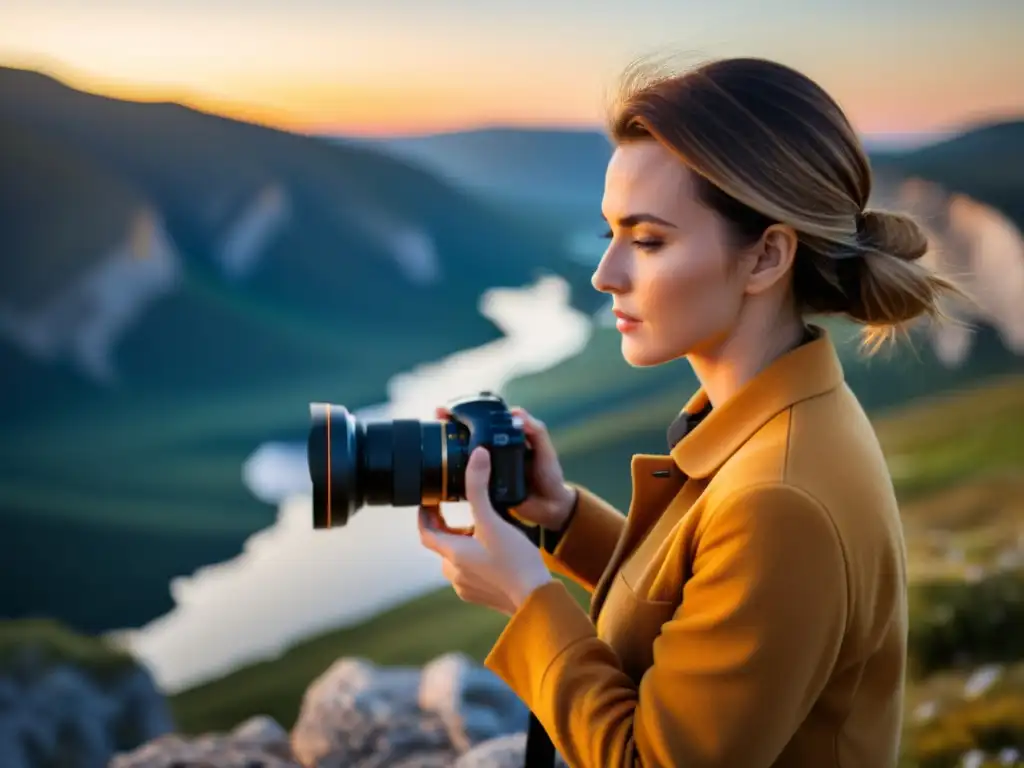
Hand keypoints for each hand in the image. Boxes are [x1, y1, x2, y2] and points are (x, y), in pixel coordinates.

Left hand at [418, 447, 552, 615]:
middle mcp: (454, 573)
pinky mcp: (480, 594)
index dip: (424, 514)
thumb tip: (477, 455)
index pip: (425, 531)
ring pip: (457, 558)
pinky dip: (477, 557)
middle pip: (442, 543)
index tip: (431, 499)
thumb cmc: (515, 561)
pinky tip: (495, 550)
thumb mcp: (495, 520)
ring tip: (482, 527)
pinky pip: (471, 571)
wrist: (536, 600)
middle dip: (449, 525)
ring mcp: (466, 586)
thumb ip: (480, 488)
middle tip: (462, 508)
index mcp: (452, 554)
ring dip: (465, 541)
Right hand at [434, 406, 576, 531]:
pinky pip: (467, 480)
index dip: (466, 412)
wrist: (551, 508)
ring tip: (435, 437)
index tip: (452, 407)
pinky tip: (442, 469)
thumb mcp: (545, 450)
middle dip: (450, 425)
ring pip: (463, 456)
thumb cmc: (550, 475)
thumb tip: (517, 412)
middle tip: (438, 416)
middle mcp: (493, 453)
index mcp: (506, 440)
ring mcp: (487, 470)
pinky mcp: (484, 489)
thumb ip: (536, 431)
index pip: (483, 422)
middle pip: (467, 436)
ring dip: (448, 447)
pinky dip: (455, 474)